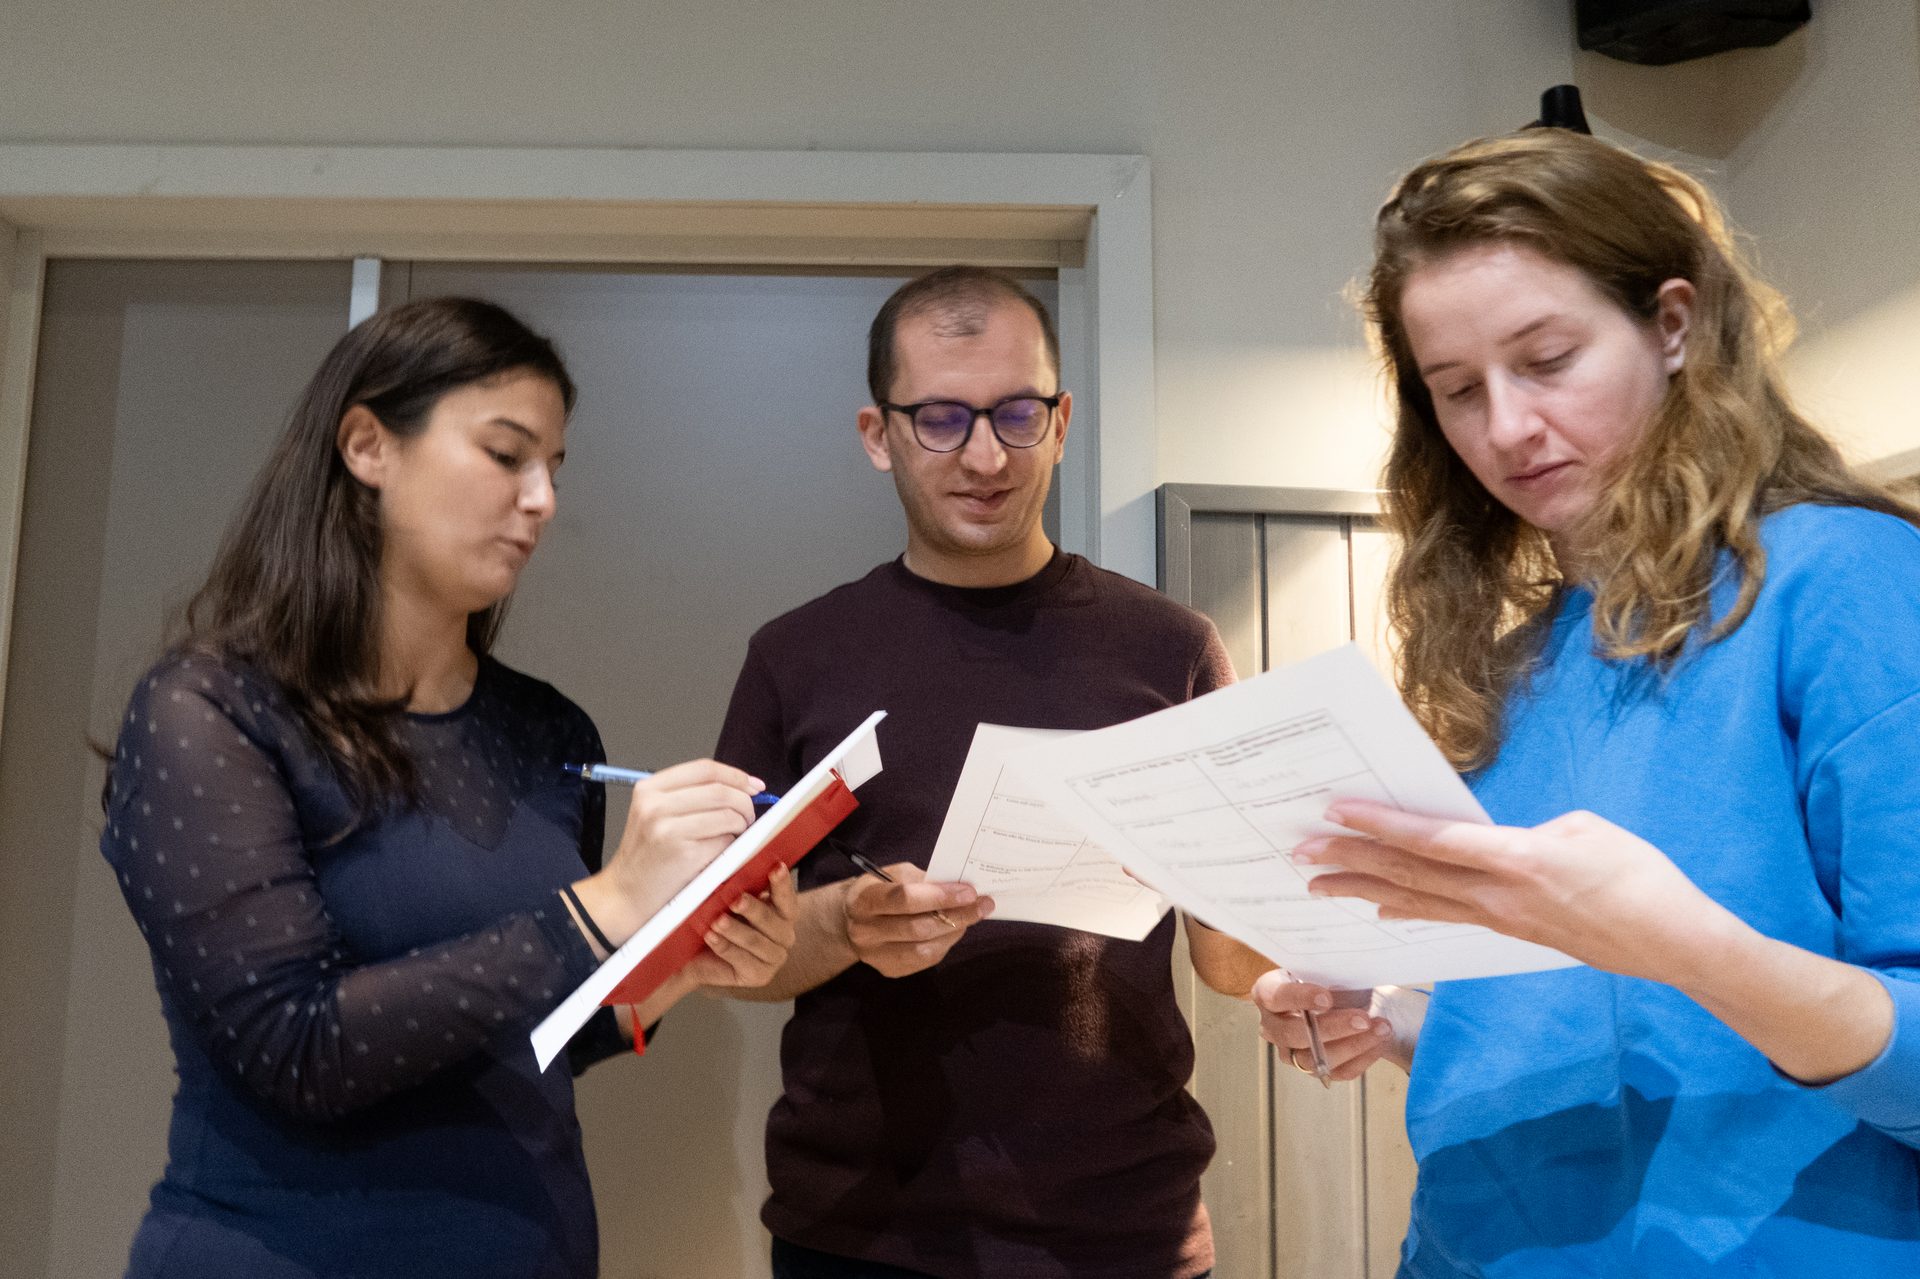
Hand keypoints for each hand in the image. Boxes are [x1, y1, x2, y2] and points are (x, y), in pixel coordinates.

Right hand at [578, 758, 759, 945]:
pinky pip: (725, 842)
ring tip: (733, 837)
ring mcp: (669, 830)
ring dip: (741, 826)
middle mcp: (655, 805)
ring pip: (728, 815)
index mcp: (649, 789)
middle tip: (748, 817)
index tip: (755, 785)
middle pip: (720, 790)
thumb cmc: (647, 856)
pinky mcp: (684, 855)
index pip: (705, 768)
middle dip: (745, 803)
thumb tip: (744, 787)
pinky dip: (731, 847)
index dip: (736, 775)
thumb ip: (689, 796)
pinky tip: (718, 855)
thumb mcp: (654, 814)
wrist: (625, 895)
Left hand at [684, 864, 799, 988]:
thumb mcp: (728, 903)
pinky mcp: (760, 976)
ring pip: (756, 942)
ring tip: (716, 921)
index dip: (782, 883)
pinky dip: (725, 947)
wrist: (697, 958)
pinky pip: (743, 960)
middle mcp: (784, 936)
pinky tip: (711, 937)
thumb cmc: (716, 923)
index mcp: (782, 913)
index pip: (787, 898)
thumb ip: (737, 889)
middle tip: (735, 900)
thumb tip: (732, 868)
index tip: (776, 868)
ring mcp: (774, 958)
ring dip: (735, 930)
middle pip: (773, 921)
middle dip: (754, 909)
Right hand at [841, 863, 993, 977]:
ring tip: (972, 917)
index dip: (939, 896)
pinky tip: (955, 930)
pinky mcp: (889, 969)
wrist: (852, 919)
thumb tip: (960, 887)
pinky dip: (945, 944)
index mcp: (864, 899)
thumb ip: (923, 880)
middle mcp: (865, 931)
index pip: (904, 899)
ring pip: (924, 949)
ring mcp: (875, 955)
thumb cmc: (881, 889)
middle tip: (983, 905)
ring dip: (955, 932)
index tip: (969, 891)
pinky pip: (924, 960)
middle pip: (917, 928)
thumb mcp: (895, 874)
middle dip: (956, 915)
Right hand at [1251, 971, 1395, 1081]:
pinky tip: (1378, 1041)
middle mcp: (1272, 1025)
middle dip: (1332, 1027)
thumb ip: (1329, 971)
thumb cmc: (1330, 976)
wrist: (1345, 996)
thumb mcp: (1326, 966)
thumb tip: (1349, 973)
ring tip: (1381, 1029)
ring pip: (1313, 1059)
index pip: (1275, 996)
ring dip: (1352, 1045)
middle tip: (1362, 1019)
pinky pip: (1336, 1071)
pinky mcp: (1313, 1069)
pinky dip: (1361, 1057)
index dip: (1299, 998)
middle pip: (1292, 1033)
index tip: (1327, 997)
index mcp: (1268, 992)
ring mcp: (1290, 1051)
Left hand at [1294, 800, 1723, 984]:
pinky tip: (1382, 910)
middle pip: (1410, 875)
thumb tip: (1489, 841)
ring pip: (1418, 902)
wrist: (1674, 943)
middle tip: (1301, 852)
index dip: (1379, 825)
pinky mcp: (1509, 932)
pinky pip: (1446, 918)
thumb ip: (1524, 832)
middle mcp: (1496, 895)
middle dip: (1351, 861)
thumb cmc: (1639, 876)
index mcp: (1516, 859)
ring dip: (1365, 890)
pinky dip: (1409, 910)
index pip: (1431, 840)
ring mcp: (1500, 918)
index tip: (1335, 812)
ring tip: (1320, 883)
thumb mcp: (1583, 829)